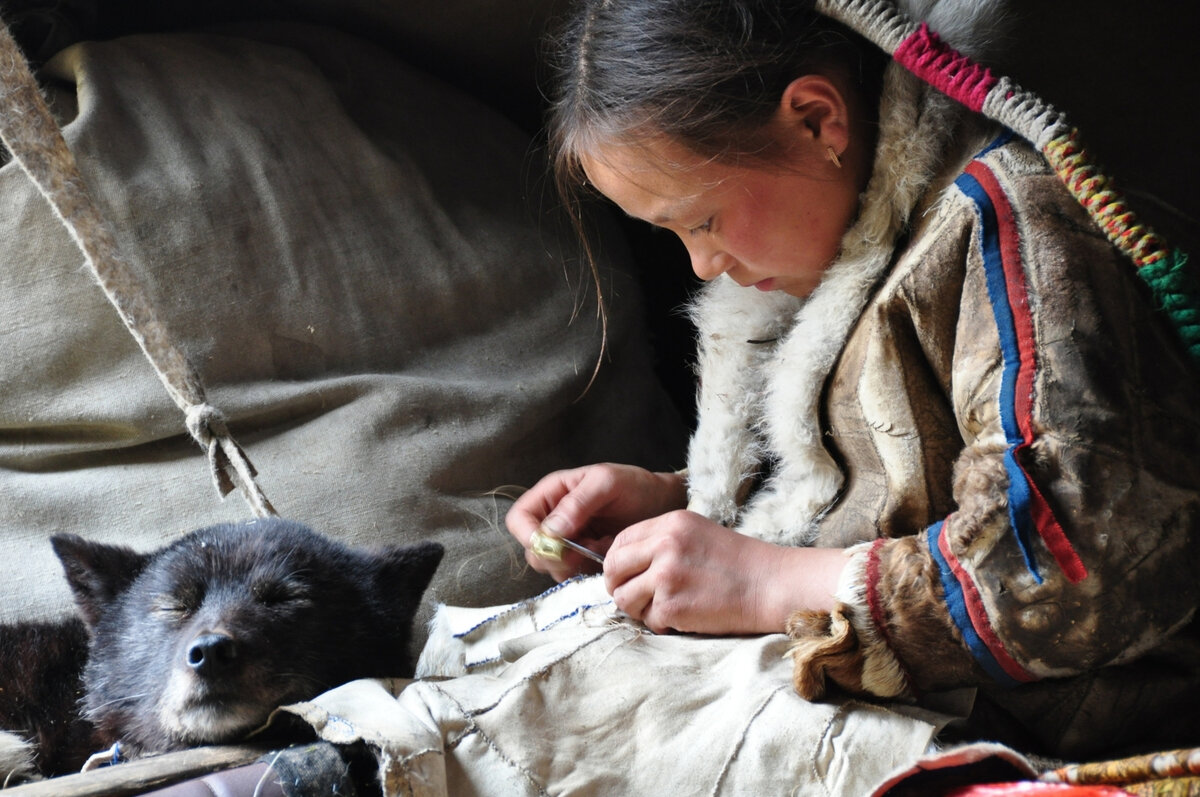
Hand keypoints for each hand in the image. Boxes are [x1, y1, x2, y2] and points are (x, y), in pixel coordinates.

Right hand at [506, 463, 686, 580]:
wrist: (663, 505)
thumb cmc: (636, 486)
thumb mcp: (607, 483)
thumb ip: (578, 503)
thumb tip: (551, 530)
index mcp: (552, 493)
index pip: (519, 518)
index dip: (529, 535)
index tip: (552, 544)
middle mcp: (554, 518)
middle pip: (532, 548)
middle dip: (553, 555)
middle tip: (582, 552)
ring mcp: (567, 540)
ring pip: (550, 565)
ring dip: (571, 565)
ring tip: (599, 550)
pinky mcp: (582, 558)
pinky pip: (571, 573)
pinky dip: (584, 571)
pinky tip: (603, 557)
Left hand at [604, 510, 847, 634]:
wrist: (771, 585)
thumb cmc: (738, 563)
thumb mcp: (697, 533)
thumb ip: (662, 541)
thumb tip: (626, 564)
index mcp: (670, 523)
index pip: (620, 541)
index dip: (617, 563)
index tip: (624, 576)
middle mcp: (664, 545)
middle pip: (613, 569)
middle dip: (618, 587)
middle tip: (635, 598)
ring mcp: (666, 576)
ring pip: (623, 598)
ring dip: (639, 609)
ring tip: (665, 609)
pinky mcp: (672, 606)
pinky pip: (648, 620)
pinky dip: (662, 624)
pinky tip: (684, 618)